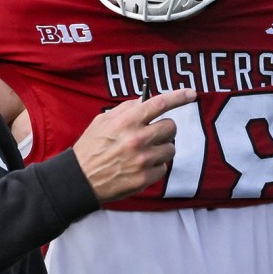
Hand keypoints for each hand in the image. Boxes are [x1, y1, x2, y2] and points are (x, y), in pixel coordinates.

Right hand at [73, 87, 195, 202]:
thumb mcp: (102, 121)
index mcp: (126, 122)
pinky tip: (140, 166)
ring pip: (170, 148)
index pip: (159, 103)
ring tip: (144, 152)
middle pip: (171, 127)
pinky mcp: (145, 178)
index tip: (191, 93)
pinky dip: (155, 166)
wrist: (81, 179)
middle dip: (165, 128)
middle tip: (153, 133)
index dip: (178, 97)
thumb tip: (144, 101)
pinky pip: (163, 167)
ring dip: (161, 148)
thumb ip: (125, 110)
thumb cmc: (91, 148)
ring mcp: (143, 160)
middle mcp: (137, 139)